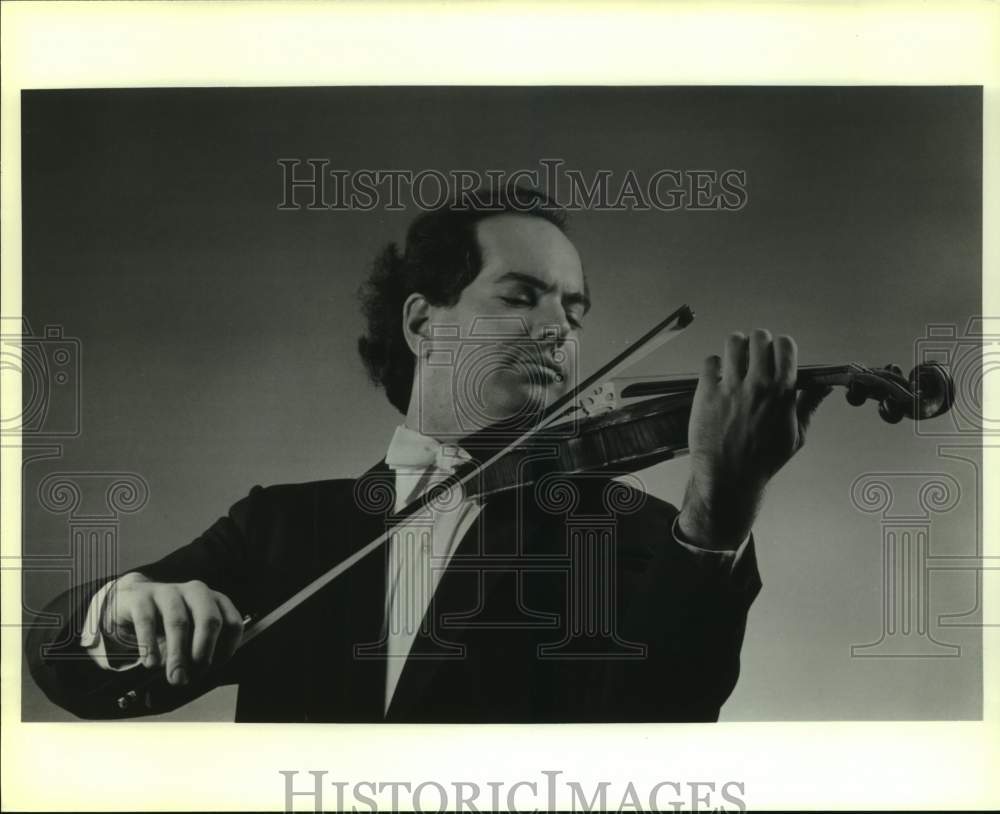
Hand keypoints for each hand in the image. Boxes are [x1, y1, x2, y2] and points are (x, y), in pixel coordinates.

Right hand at [100, 572, 244, 685]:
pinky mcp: (141, 598)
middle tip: (194, 675)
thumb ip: (200, 650)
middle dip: (204, 651)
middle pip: (210, 620)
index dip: (226, 649)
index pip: (232, 623)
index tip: (212, 668)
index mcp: (214, 601)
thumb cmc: (167, 623)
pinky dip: (150, 645)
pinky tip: (151, 663)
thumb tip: (200, 674)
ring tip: (175, 676)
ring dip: (178, 654)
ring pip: (178, 622)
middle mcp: (196, 592)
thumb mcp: (190, 635)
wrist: (131, 602)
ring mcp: (168, 592)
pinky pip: (147, 621)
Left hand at [678, 329, 829, 548]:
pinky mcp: (707, 393)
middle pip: (760, 338)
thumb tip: (826, 385)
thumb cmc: (763, 460)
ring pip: (734, 342)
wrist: (729, 477)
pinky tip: (718, 377)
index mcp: (783, 392)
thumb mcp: (796, 435)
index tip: (776, 354)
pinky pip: (711, 361)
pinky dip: (714, 365)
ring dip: (736, 347)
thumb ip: (810, 405)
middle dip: (758, 343)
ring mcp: (731, 388)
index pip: (785, 345)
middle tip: (754, 355)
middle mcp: (758, 385)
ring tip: (735, 359)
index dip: (781, 346)